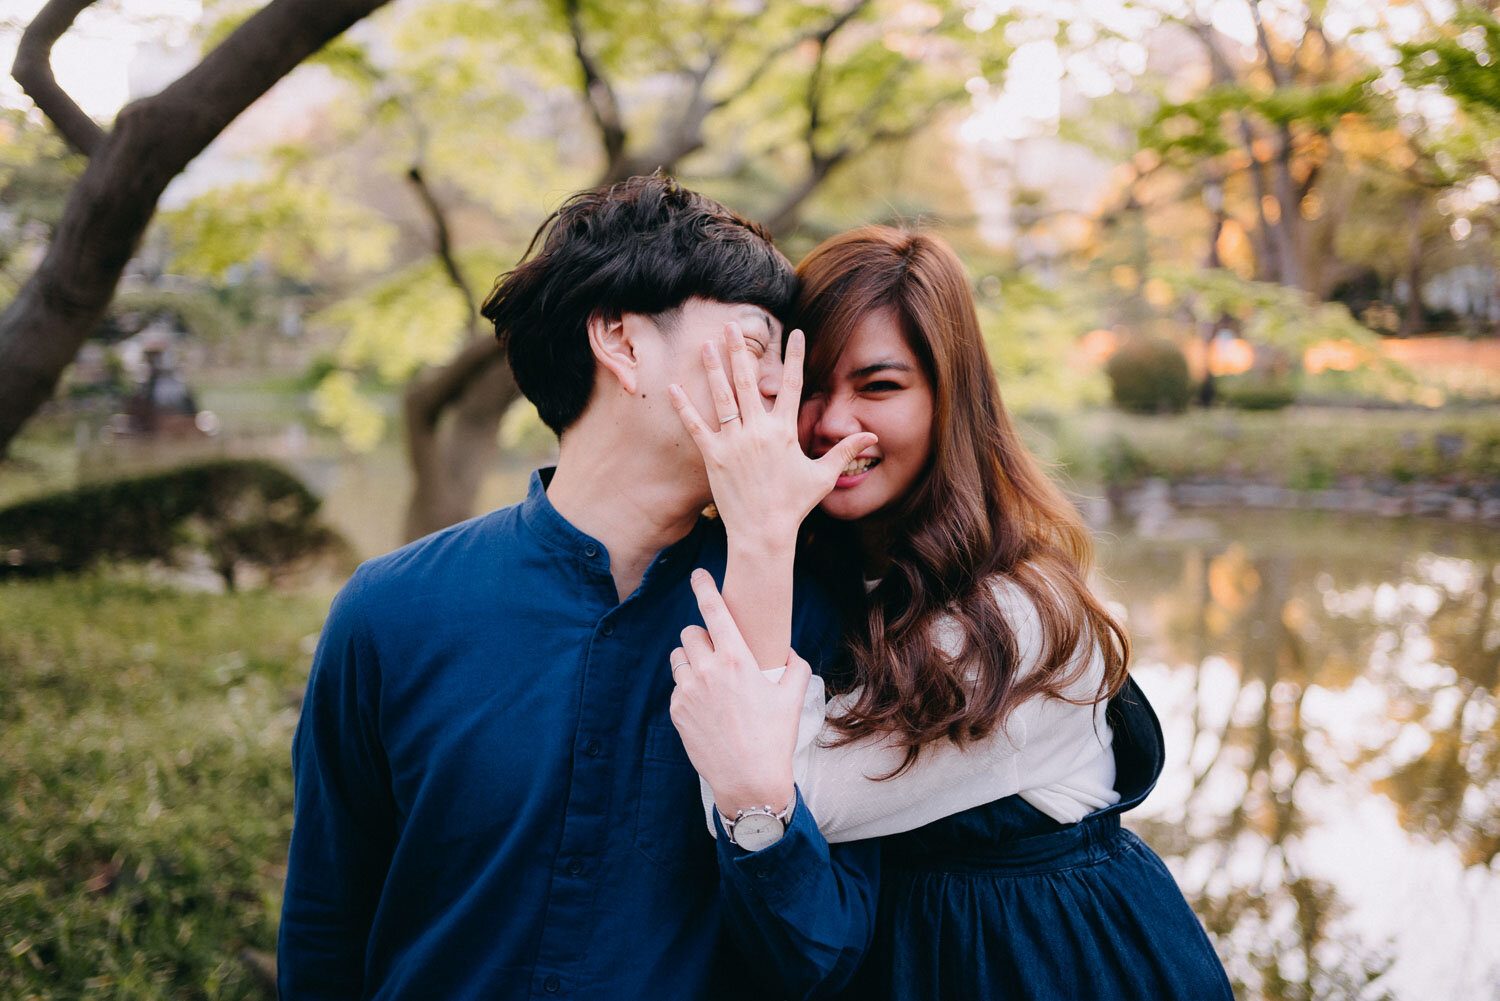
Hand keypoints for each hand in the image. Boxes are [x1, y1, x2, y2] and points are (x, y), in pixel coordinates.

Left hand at [668, 325, 875, 546]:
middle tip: (731, 325)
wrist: (764, 532)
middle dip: (739, 350)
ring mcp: (734, 442)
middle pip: (748, 381)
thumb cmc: (794, 505)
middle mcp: (758, 430)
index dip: (794, 357)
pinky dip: (683, 406)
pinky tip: (672, 386)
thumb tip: (871, 437)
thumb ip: (844, 451)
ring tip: (705, 343)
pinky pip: (696, 426)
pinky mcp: (714, 456)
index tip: (794, 332)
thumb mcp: (823, 476)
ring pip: (722, 397)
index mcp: (784, 431)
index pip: (791, 385)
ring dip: (713, 368)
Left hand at [669, 569, 811, 816]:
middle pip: (690, 632)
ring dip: (691, 661)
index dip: (704, 588)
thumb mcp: (793, 696)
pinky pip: (677, 686)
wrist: (749, 780)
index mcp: (737, 660)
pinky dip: (688, 688)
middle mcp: (708, 671)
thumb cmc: (774, 738)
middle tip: (718, 654)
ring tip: (711, 680)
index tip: (698, 574)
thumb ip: (794, 665)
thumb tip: (786, 652)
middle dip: (702, 637)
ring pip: (679, 657)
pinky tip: (707, 706)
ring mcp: (688, 692)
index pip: (714, 612)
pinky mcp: (676, 711)